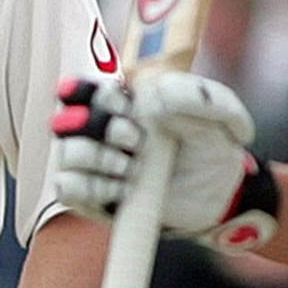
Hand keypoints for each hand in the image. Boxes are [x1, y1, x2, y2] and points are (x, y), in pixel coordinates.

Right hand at [50, 72, 278, 249]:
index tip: (128, 110)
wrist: (216, 199)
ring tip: (135, 170)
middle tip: (137, 141)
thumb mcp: (221, 116)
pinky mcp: (89, 197)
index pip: (81, 89)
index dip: (98, 98)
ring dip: (101, 160)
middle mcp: (99, 131)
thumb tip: (154, 97)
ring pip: (66, 153)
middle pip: (67, 119)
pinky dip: (93, 188)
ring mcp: (91, 165)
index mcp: (121, 103)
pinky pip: (66, 187)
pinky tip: (124, 191)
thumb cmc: (212, 150)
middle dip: (101, 129)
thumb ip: (195, 96)